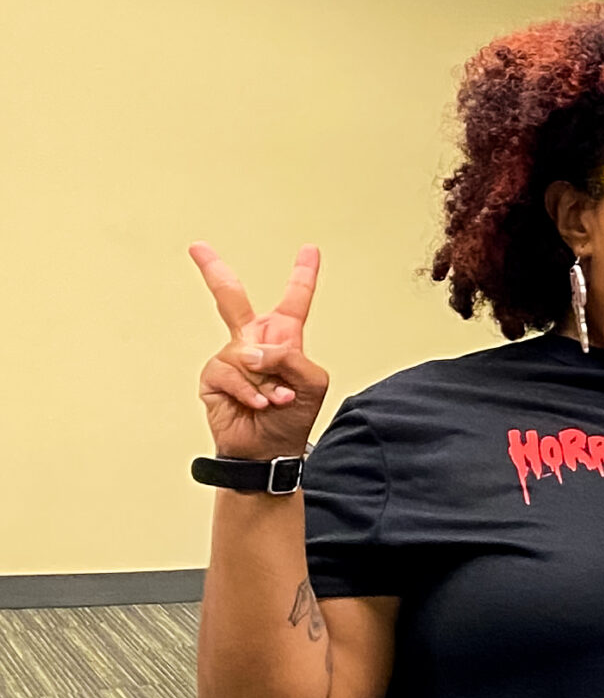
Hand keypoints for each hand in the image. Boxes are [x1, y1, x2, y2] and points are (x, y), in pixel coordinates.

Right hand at [190, 242, 329, 460]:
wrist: (268, 450)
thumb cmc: (294, 417)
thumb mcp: (311, 382)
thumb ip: (290, 357)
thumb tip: (253, 352)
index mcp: (284, 338)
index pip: (295, 301)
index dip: (303, 275)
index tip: (310, 250)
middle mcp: (254, 343)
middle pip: (232, 299)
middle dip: (213, 271)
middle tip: (197, 247)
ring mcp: (231, 358)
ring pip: (245, 353)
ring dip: (265, 380)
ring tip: (275, 399)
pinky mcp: (213, 377)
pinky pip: (230, 373)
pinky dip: (249, 391)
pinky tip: (258, 404)